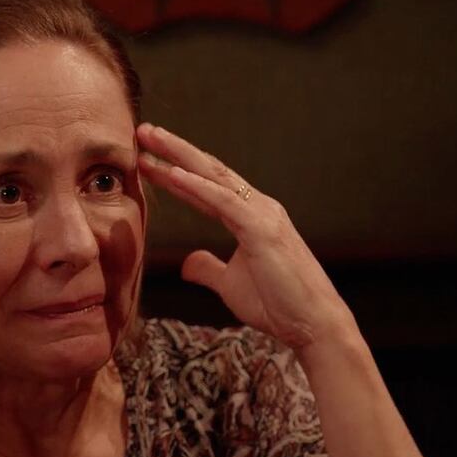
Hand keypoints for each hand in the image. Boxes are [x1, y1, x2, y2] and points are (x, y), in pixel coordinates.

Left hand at [136, 123, 354, 349]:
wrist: (312, 326)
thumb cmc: (278, 305)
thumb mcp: (230, 285)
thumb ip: (209, 269)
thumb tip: (187, 263)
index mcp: (250, 217)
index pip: (205, 188)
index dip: (175, 172)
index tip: (147, 159)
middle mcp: (257, 207)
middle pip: (208, 171)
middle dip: (174, 150)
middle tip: (144, 131)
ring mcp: (262, 215)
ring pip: (213, 177)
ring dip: (179, 156)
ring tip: (150, 139)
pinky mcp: (262, 230)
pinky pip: (223, 202)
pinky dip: (197, 186)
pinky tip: (172, 173)